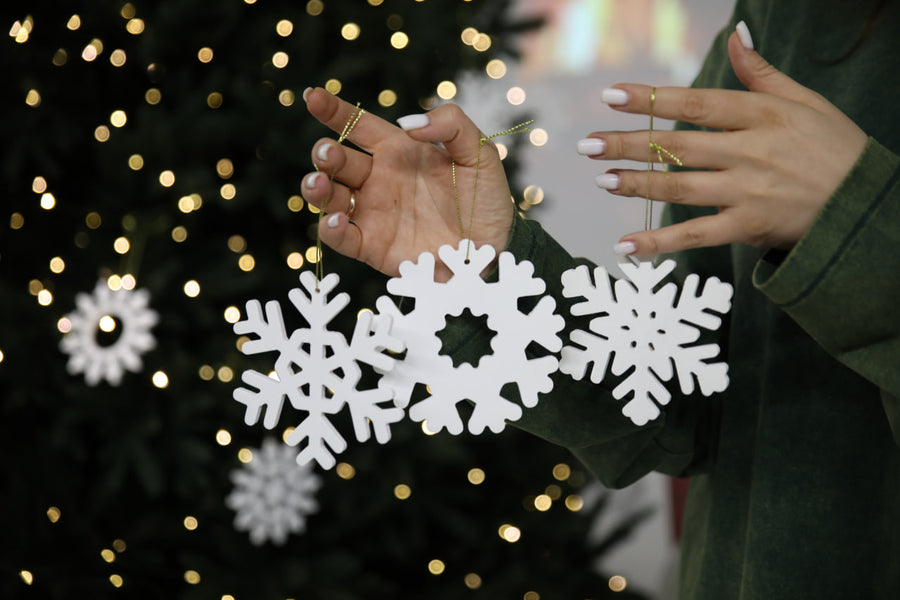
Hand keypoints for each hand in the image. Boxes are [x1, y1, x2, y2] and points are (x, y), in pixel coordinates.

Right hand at [302, 89, 513, 280]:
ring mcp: (373, 213)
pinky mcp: (373, 246)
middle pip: (337, 161)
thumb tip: (410, 123)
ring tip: (319, 183)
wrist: (494, 247)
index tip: (313, 96)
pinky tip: (335, 219)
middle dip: (324, 154)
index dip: (334, 110)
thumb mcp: (480, 152)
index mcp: (398, 151)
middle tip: (327, 154)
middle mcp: (379, 180)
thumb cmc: (486, 199)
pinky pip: (342, 237)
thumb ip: (452, 125)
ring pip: (330, 197)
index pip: (359, 126)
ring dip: (317, 188)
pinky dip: (330, 228)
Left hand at [582, 27, 867, 256]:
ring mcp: (748, 191)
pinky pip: (696, 236)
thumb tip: (734, 35)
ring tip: (602, 179)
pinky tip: (626, 246)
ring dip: (637, 184)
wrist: (866, 204)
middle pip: (678, 146)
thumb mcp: (804, 101)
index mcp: (761, 115)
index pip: (696, 104)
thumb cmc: (834, 147)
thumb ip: (760, 73)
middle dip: (628, 144)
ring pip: (680, 187)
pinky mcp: (749, 226)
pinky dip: (659, 244)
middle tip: (588, 144)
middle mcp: (750, 151)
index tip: (612, 95)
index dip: (652, 100)